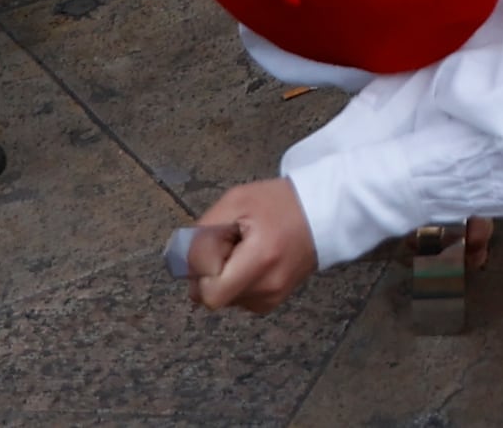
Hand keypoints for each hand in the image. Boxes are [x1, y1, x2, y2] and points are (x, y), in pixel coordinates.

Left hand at [185, 176, 319, 312]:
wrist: (323, 212)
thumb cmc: (279, 202)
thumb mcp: (236, 202)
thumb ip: (203, 232)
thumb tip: (179, 261)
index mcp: (259, 261)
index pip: (209, 293)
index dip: (201, 272)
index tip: (215, 247)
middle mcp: (267, 288)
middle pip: (213, 297)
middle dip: (211, 273)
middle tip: (230, 244)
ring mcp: (272, 299)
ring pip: (224, 299)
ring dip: (224, 277)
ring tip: (246, 249)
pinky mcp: (273, 301)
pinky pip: (238, 298)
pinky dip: (236, 281)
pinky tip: (253, 259)